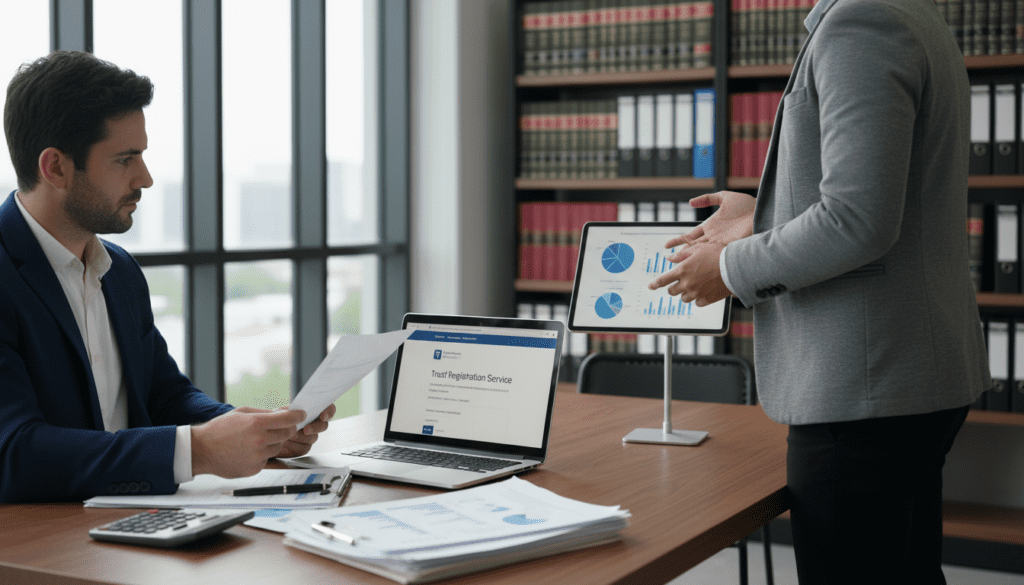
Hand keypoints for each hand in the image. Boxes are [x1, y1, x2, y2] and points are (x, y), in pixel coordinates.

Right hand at [191, 407, 305, 477]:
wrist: (201, 450)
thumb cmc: (220, 429)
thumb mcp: (242, 413)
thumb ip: (265, 413)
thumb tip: (285, 412)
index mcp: (257, 424)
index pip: (289, 419)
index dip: (298, 416)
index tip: (302, 414)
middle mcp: (259, 441)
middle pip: (287, 434)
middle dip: (287, 428)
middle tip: (280, 426)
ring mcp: (258, 456)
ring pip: (278, 447)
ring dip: (274, 442)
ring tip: (256, 439)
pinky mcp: (255, 468)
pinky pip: (268, 459)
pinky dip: (263, 454)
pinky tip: (249, 450)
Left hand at [275, 403, 336, 458]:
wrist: (264, 434)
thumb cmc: (273, 420)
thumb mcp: (281, 412)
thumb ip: (292, 411)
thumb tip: (301, 412)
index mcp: (311, 412)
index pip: (328, 409)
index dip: (328, 412)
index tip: (322, 416)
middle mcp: (312, 424)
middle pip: (323, 426)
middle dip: (315, 427)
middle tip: (306, 429)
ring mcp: (308, 437)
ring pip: (314, 438)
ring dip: (303, 437)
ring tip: (290, 436)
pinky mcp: (301, 448)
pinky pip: (304, 449)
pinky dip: (295, 446)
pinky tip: (286, 443)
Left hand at [649, 241, 731, 306]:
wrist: (735, 266)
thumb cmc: (717, 254)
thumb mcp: (697, 249)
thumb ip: (681, 255)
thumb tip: (669, 258)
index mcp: (682, 270)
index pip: (663, 280)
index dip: (655, 284)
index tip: (651, 286)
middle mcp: (687, 284)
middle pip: (672, 291)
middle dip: (674, 287)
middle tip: (680, 282)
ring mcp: (697, 293)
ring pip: (684, 298)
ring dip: (686, 292)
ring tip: (695, 285)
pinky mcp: (707, 299)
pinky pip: (697, 303)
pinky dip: (698, 298)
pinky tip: (704, 291)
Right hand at [664, 191, 754, 258]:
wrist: (761, 213)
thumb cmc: (747, 205)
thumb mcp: (725, 197)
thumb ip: (708, 198)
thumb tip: (691, 202)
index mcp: (711, 227)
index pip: (690, 236)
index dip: (678, 241)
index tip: (666, 245)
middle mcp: (713, 237)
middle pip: (691, 247)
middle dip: (679, 253)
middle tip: (666, 258)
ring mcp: (718, 243)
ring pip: (698, 253)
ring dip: (686, 257)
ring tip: (673, 263)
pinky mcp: (725, 247)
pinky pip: (709, 254)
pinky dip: (698, 258)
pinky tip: (689, 262)